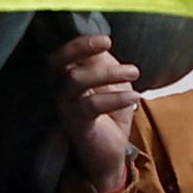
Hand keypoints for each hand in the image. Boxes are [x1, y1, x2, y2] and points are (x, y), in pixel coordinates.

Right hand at [56, 30, 141, 192]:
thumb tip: (103, 43)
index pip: (61, 53)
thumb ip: (103, 64)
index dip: (79, 42)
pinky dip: (115, 98)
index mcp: (64, 78)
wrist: (109, 154)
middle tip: (107, 42)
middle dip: (81, 48)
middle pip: (59, 63)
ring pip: (75, 81)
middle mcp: (58, 91)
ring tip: (133, 71)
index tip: (105, 38)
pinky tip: (134, 96)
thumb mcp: (109, 84)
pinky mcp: (77, 124)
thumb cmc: (108, 114)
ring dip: (108, 73)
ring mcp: (65, 108)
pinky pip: (91, 106)